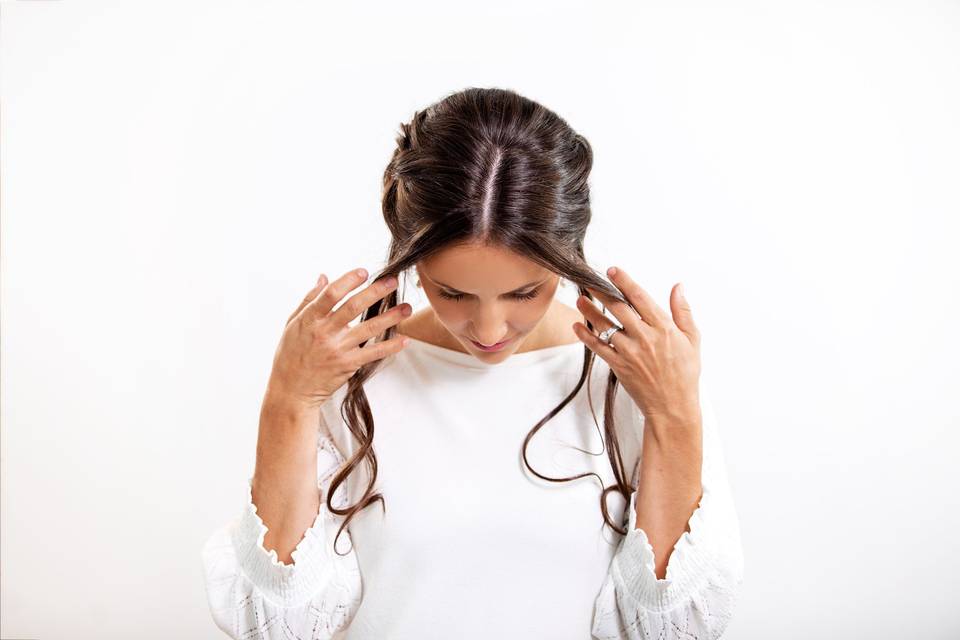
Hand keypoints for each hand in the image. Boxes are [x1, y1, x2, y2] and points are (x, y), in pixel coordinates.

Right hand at [267, 267, 411, 409]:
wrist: (291, 390)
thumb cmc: (290, 354)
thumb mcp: (292, 324)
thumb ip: (309, 299)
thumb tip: (324, 276)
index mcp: (310, 319)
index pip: (331, 294)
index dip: (348, 281)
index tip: (364, 272)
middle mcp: (325, 332)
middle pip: (354, 307)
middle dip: (376, 292)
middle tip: (393, 281)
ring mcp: (338, 349)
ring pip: (369, 328)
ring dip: (391, 317)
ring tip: (407, 308)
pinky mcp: (348, 364)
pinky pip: (373, 353)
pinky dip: (390, 346)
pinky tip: (404, 339)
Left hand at [572, 266, 701, 438]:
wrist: (673, 406)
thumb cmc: (685, 373)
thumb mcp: (692, 340)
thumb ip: (682, 311)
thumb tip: (678, 286)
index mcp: (663, 328)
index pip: (640, 298)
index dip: (624, 282)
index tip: (612, 270)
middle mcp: (645, 337)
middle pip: (618, 308)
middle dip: (601, 291)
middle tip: (588, 278)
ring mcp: (630, 352)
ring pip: (605, 326)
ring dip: (590, 310)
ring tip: (580, 298)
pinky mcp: (619, 366)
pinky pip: (598, 348)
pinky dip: (586, 336)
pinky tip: (577, 326)